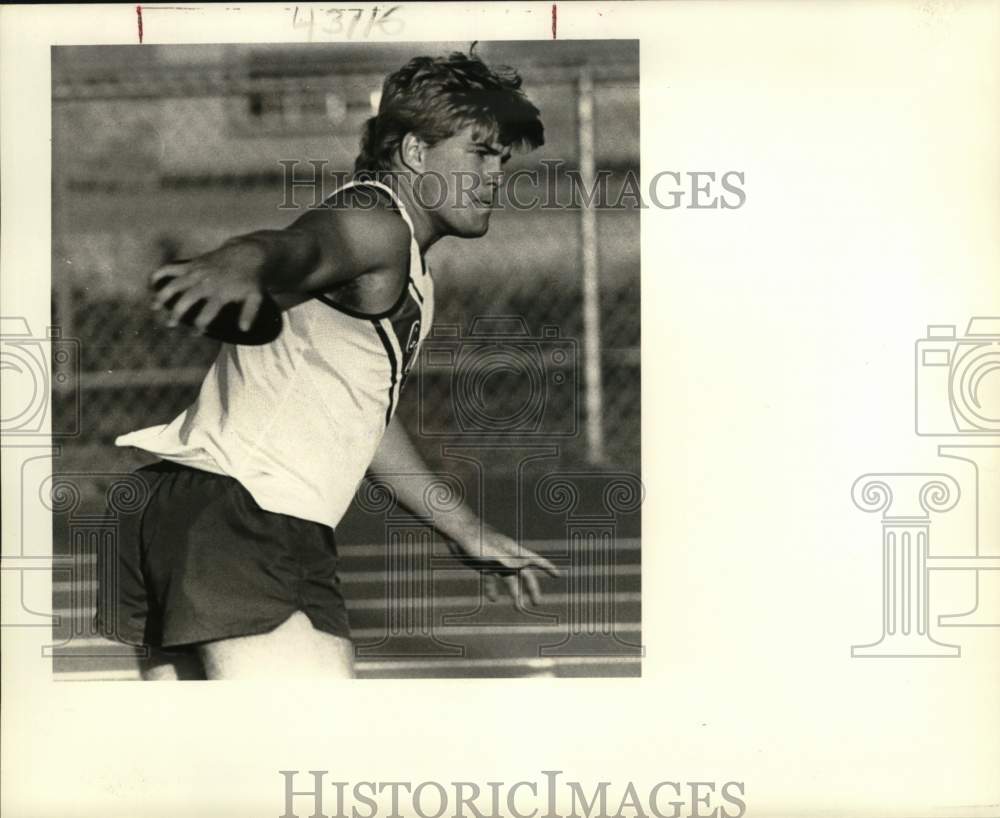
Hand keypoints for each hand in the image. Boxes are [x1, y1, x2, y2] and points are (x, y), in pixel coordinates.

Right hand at [150, 241, 267, 332]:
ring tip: (154, 308)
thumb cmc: (251, 280)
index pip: (207, 313)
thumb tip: (243, 330)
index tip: (195, 333)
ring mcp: (197, 271)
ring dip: (163, 295)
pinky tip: (152, 283)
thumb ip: (250, 313)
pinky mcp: (192, 263)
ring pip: (175, 284)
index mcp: (221, 293)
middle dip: (177, 313)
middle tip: (170, 324)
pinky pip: (172, 267)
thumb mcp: (256, 297)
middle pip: (187, 299)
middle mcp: (206, 282)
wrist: (247, 253)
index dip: (200, 325)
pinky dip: (161, 273)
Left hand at [447, 524, 560, 606]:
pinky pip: (491, 579)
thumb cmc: (476, 539)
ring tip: (518, 608)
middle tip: (536, 604)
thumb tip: (524, 565)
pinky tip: (493, 599)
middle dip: (531, 589)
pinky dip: (493, 588)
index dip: (547, 567)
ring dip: (514, 593)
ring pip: (508, 580)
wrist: (457, 532)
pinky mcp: (483, 564)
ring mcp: (495, 561)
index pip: (534, 560)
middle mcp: (506, 557)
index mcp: (512, 551)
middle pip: (523, 574)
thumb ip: (507, 559)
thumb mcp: (492, 552)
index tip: (557, 575)